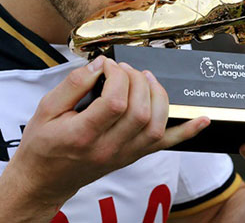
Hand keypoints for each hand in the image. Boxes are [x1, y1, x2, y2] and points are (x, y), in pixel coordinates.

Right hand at [5, 55, 208, 208]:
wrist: (44, 180)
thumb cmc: (42, 144)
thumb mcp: (45, 108)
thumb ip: (73, 84)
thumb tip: (100, 64)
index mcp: (83, 135)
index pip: (115, 101)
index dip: (117, 76)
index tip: (107, 65)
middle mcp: (107, 148)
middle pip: (140, 111)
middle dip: (136, 81)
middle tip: (123, 70)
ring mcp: (123, 155)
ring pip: (156, 125)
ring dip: (157, 95)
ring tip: (144, 79)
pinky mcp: (132, 157)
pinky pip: (166, 145)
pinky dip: (187, 131)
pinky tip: (201, 119)